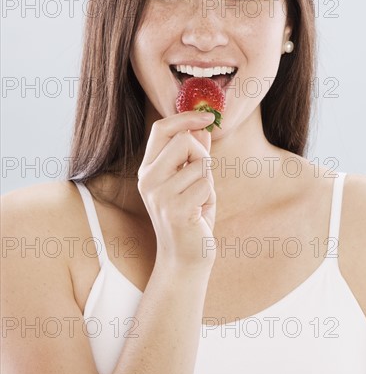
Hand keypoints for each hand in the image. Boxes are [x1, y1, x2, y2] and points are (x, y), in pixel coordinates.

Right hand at [137, 111, 216, 270]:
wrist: (186, 257)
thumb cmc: (192, 215)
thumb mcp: (193, 179)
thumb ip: (195, 154)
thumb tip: (202, 127)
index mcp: (148, 168)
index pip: (162, 129)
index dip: (186, 117)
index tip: (208, 117)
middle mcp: (148, 179)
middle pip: (184, 140)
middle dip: (202, 154)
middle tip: (201, 177)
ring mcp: (159, 194)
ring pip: (200, 162)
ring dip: (208, 179)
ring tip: (199, 199)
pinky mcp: (174, 209)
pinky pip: (205, 184)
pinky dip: (210, 195)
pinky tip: (200, 211)